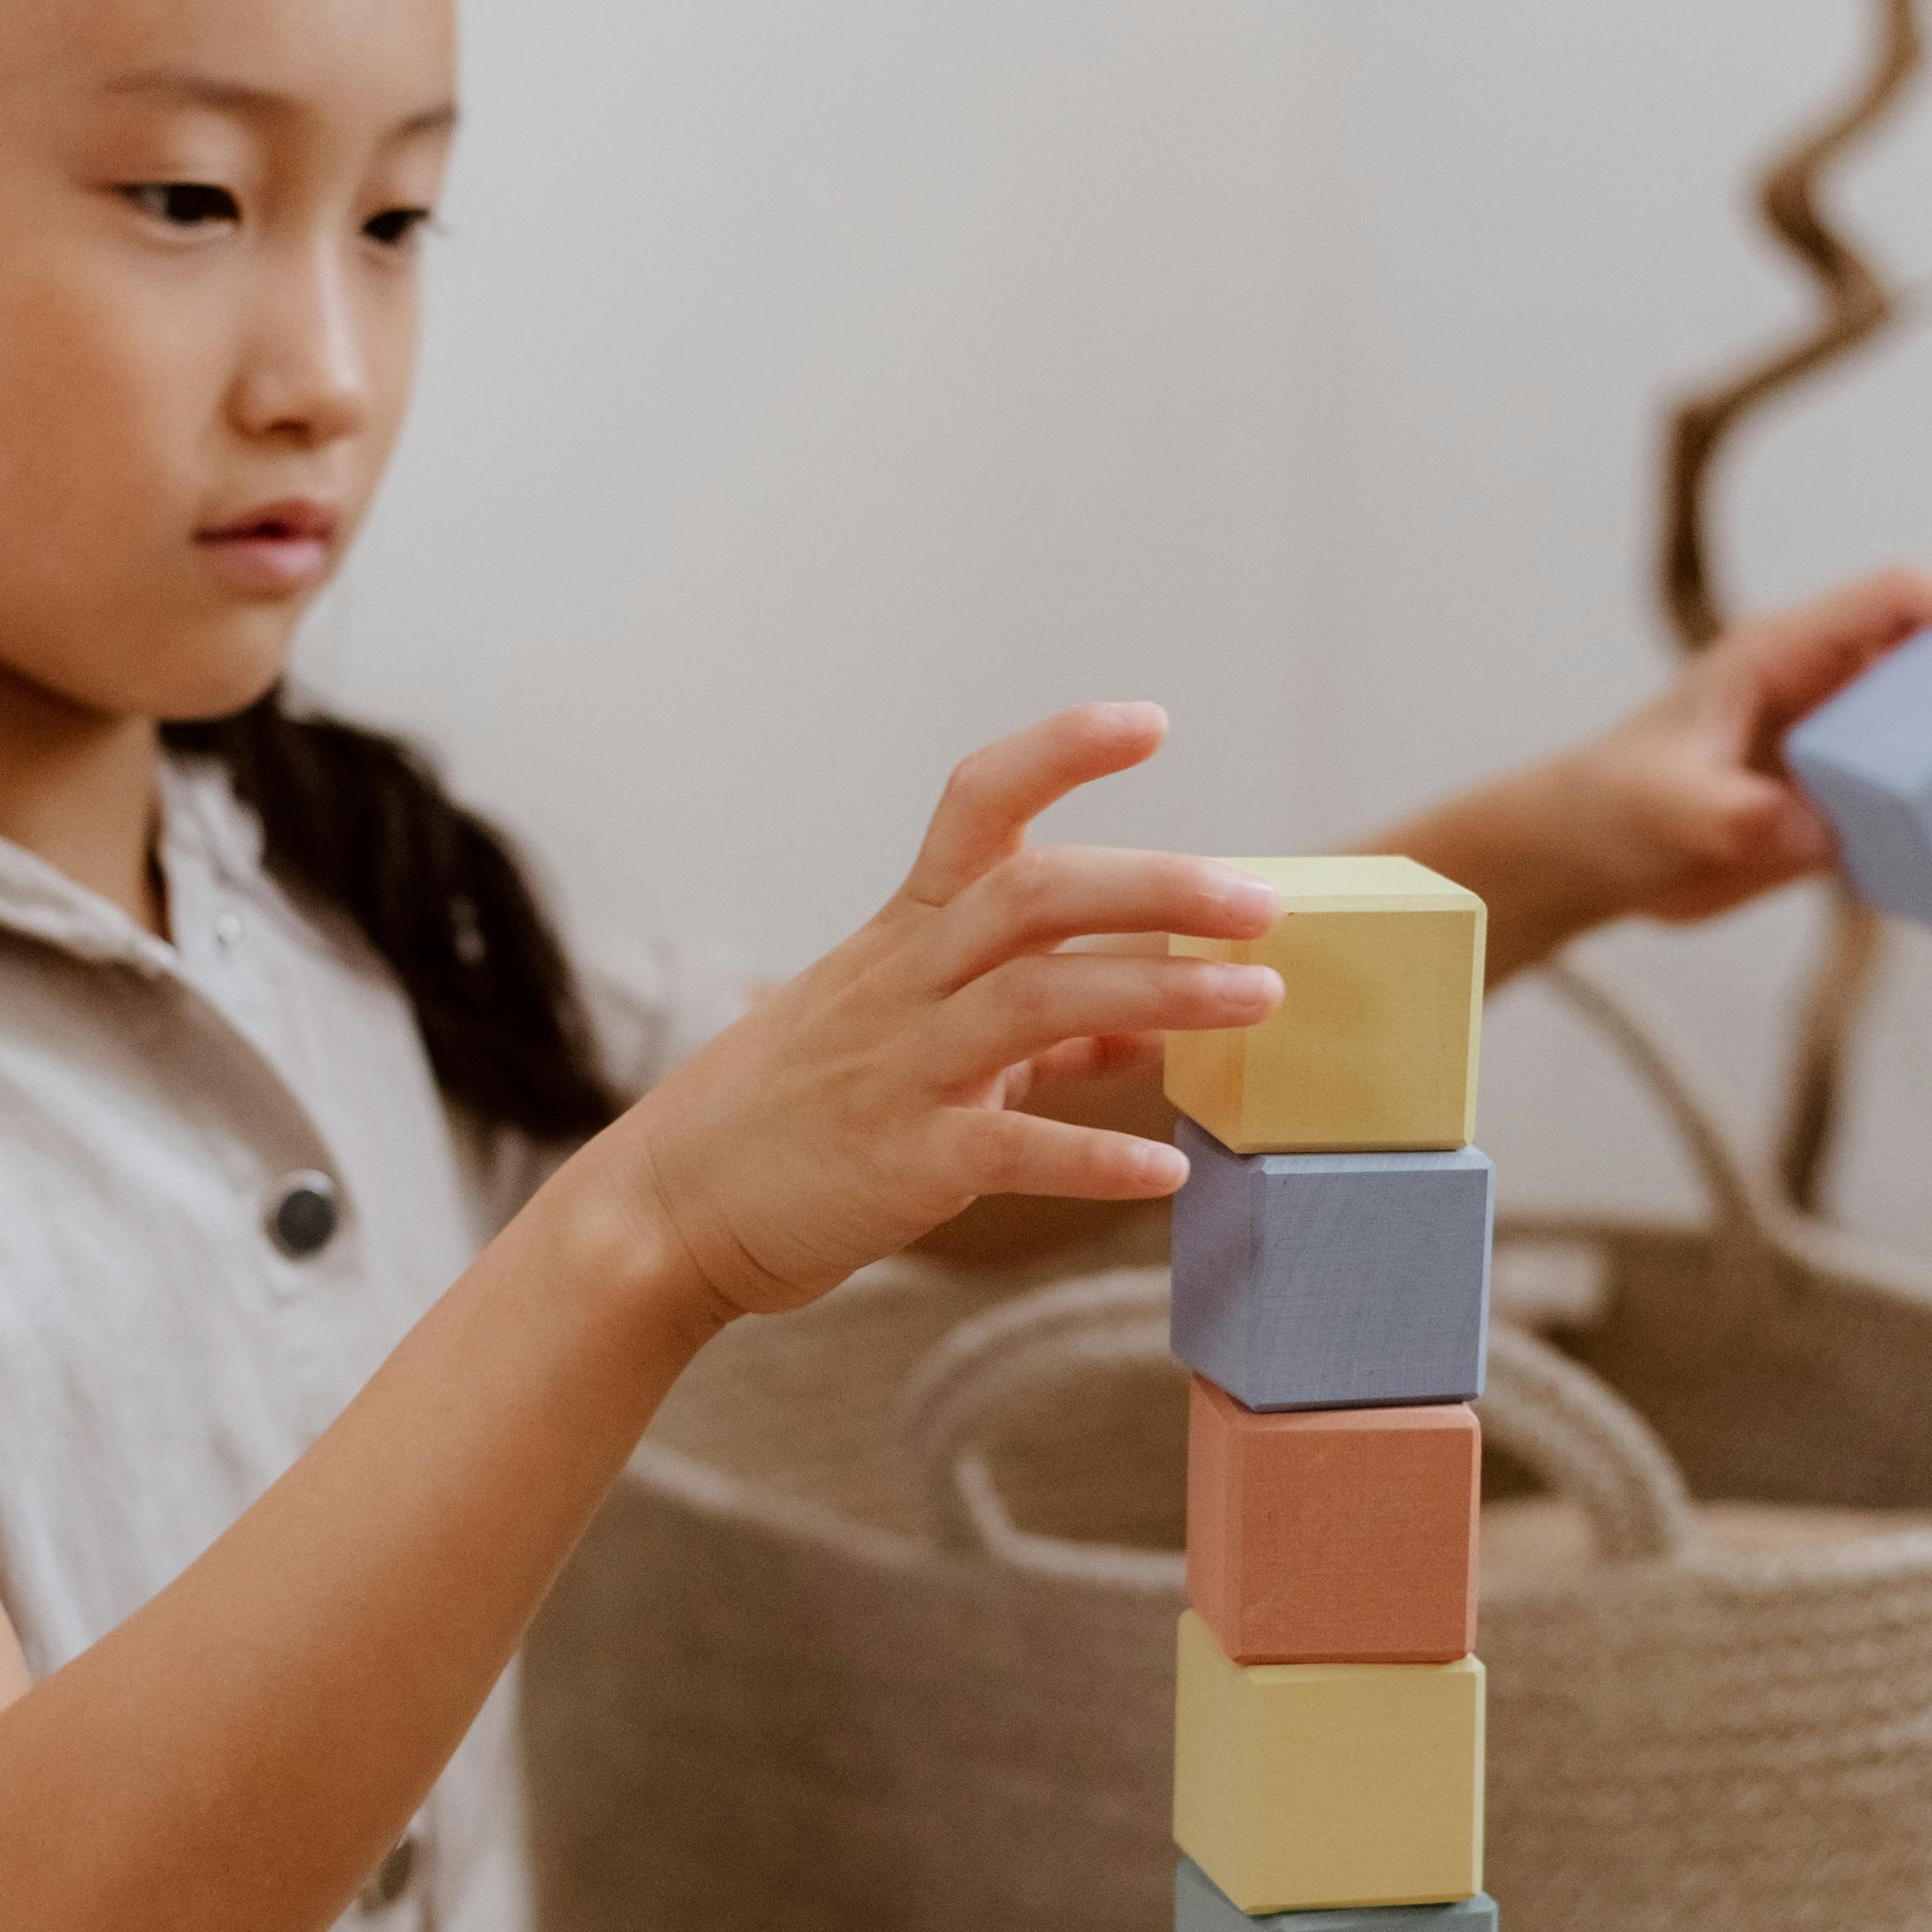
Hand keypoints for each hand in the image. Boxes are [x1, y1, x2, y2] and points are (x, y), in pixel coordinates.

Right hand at [600, 706, 1283, 1323]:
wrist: (667, 1209)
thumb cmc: (796, 1118)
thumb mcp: (908, 1042)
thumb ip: (1037, 1033)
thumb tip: (1153, 1022)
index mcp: (904, 934)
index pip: (978, 804)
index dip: (1061, 751)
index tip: (1151, 722)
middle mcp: (904, 983)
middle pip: (1033, 893)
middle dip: (1156, 886)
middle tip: (1264, 903)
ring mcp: (899, 1067)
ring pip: (1036, 1001)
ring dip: (1159, 994)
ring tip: (1260, 1006)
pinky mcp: (898, 1161)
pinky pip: (1006, 1149)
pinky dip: (1092, 1158)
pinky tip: (1165, 1171)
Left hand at [1380, 567, 1931, 983]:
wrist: (1586, 861)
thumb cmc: (1613, 811)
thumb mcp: (1667, 813)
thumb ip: (1738, 817)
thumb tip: (1823, 830)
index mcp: (1784, 652)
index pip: (1894, 597)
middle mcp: (1827, 684)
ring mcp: (1844, 740)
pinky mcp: (1848, 801)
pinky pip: (1928, 790)